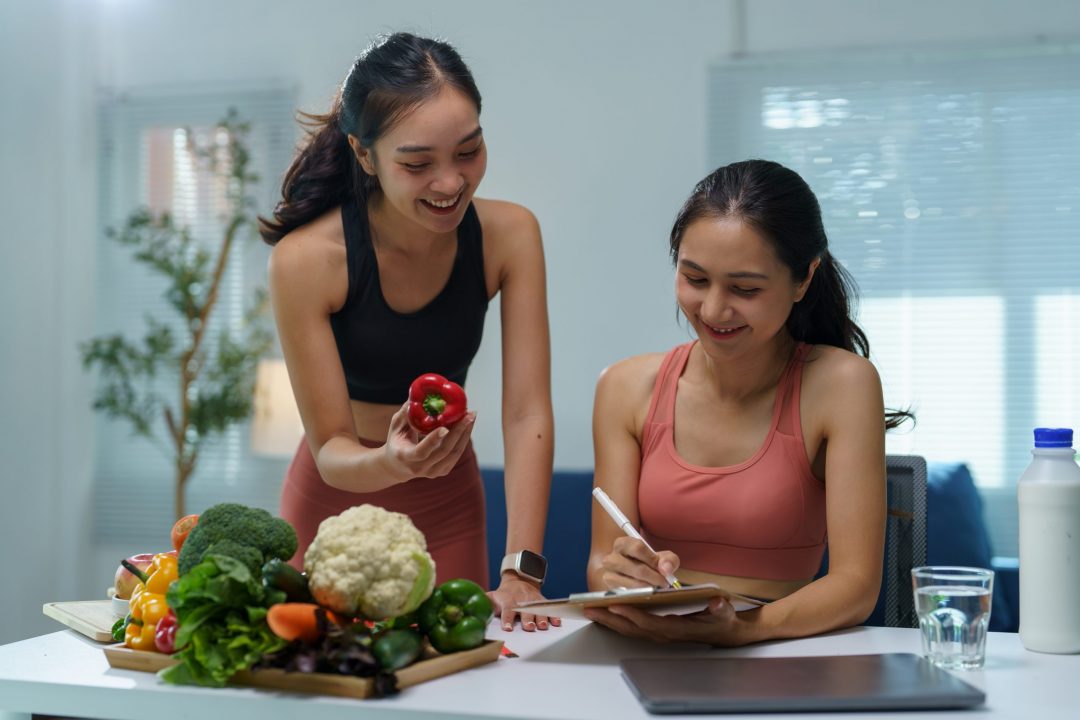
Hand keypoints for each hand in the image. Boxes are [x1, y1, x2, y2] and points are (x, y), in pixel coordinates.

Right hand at [383, 403, 474, 481]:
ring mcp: (432, 472)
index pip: (421, 451)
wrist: (398, 466)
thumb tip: (415, 397)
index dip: (433, 440)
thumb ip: (404, 414)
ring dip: (465, 434)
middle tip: (468, 414)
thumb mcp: (395, 427)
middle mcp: (419, 468)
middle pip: (443, 451)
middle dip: (458, 431)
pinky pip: (456, 455)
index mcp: (405, 457)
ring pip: (453, 454)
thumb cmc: (397, 441)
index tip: (445, 427)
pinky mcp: (442, 472)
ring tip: (471, 416)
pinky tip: (467, 426)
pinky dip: (463, 440)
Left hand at [488, 574, 560, 631]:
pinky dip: (554, 614)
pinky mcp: (543, 602)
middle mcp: (522, 600)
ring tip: (542, 626)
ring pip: (538, 609)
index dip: (507, 619)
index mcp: (509, 601)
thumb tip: (473, 609)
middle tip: (529, 628)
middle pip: (525, 610)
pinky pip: (549, 607)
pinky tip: (557, 622)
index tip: (507, 628)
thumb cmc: (504, 594)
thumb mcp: (492, 595)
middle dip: (527, 619)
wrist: (520, 580)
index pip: (507, 610)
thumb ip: (485, 602)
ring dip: (541, 617)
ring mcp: (533, 601)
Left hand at [584, 596, 743, 645]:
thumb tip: (716, 603)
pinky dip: (615, 621)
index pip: (649, 623)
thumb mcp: (724, 613)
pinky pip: (631, 628)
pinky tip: (602, 613)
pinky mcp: (655, 631)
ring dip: (608, 621)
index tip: (614, 605)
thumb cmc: (721, 620)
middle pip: (631, 628)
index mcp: (676, 628)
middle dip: (610, 619)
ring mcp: (658, 634)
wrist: (723, 632)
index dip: (631, 614)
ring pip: (628, 629)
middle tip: (589, 609)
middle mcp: (664, 633)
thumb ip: (720, 609)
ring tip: (588, 610)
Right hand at [600, 536, 679, 588]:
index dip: (653, 559)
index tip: (664, 570)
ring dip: (648, 588)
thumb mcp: (661, 558)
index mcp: (622, 544)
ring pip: (632, 584)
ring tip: (657, 589)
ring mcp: (608, 574)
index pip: (638, 548)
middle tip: (665, 583)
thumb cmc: (648, 564)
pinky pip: (627, 594)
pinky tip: (647, 595)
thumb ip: (669, 559)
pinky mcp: (610, 589)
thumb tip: (666, 570)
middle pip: (637, 568)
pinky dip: (640, 595)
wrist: (635, 576)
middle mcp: (611, 558)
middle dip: (654, 577)